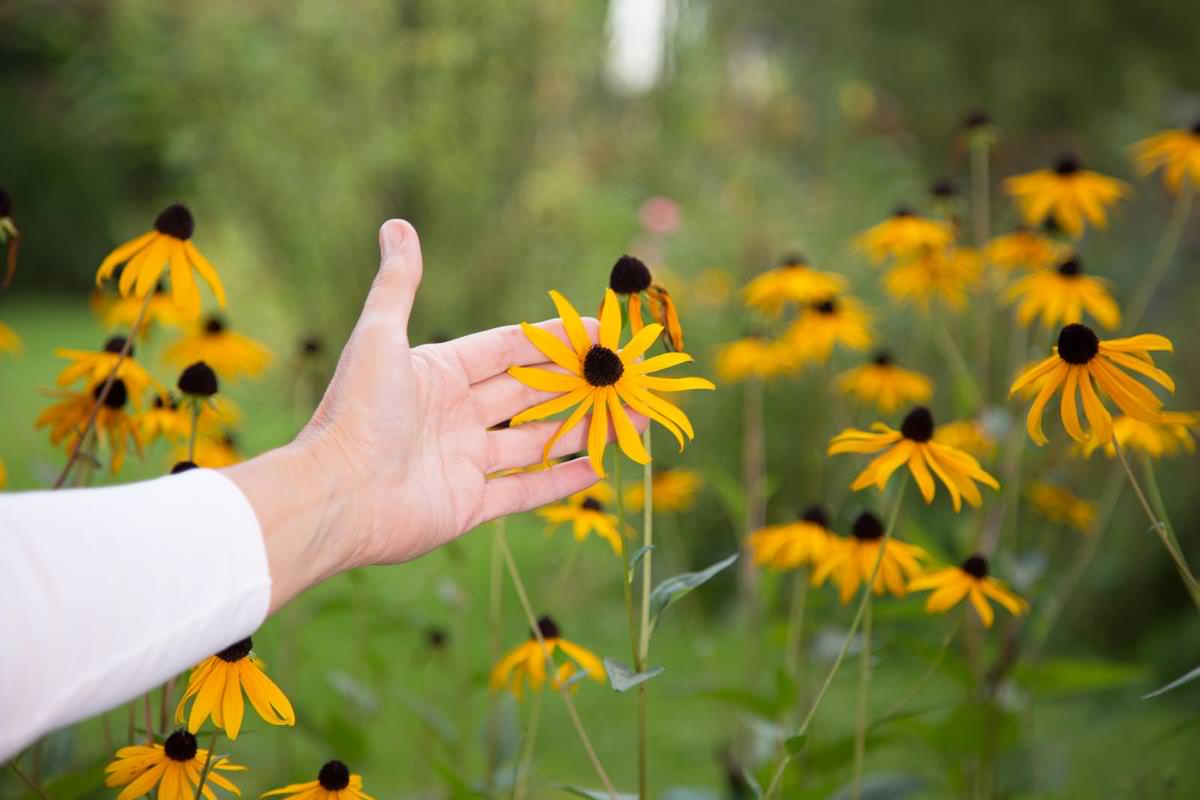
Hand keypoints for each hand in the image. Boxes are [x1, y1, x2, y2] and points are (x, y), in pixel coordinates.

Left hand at [227, 220, 641, 611]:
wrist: (336, 495)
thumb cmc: (358, 411)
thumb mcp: (379, 335)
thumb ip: (399, 283)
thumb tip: (397, 224)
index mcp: (439, 373)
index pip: (508, 349)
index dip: (553, 340)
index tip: (600, 332)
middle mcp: (456, 415)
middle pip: (530, 393)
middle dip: (579, 384)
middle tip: (626, 375)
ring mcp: (465, 461)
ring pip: (537, 441)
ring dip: (583, 429)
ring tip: (631, 417)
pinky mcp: (470, 505)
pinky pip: (525, 490)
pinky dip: (561, 481)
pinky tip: (600, 466)